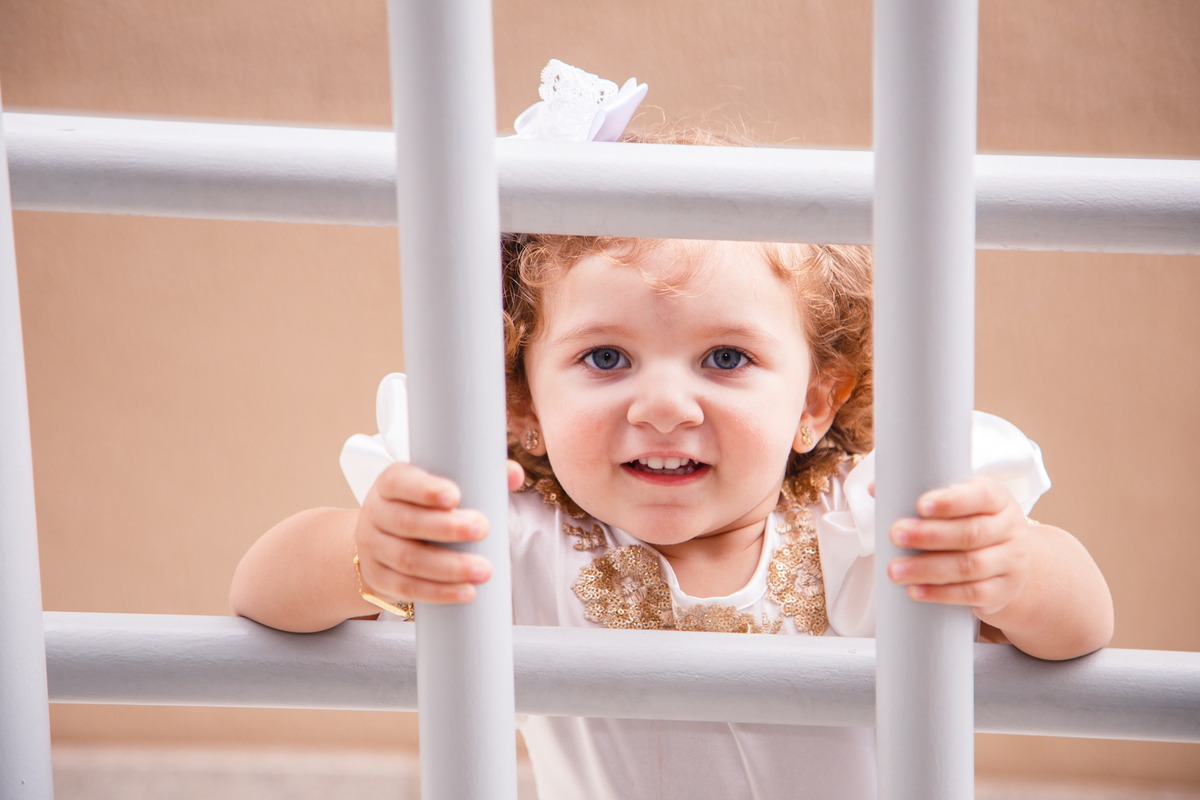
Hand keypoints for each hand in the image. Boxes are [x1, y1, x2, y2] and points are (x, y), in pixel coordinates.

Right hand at [355, 459, 524, 604]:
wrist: (379, 541)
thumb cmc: (422, 508)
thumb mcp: (438, 487)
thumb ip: (480, 475)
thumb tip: (515, 474)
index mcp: (389, 484)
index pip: (398, 482)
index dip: (423, 489)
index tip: (454, 495)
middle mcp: (376, 514)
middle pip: (407, 522)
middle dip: (447, 528)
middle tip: (483, 529)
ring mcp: (373, 549)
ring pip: (408, 559)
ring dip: (449, 567)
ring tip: (484, 570)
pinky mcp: (379, 579)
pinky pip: (407, 588)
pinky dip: (438, 592)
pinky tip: (466, 592)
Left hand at [885, 477, 1032, 617]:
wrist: (1007, 561)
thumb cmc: (968, 523)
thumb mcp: (956, 502)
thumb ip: (919, 491)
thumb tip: (876, 488)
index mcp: (997, 499)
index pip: (980, 496)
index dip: (951, 501)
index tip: (920, 505)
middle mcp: (1010, 529)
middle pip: (970, 533)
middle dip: (929, 535)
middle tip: (894, 535)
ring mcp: (1010, 562)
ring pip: (970, 566)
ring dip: (927, 569)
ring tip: (895, 570)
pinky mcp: (1003, 591)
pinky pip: (973, 595)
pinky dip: (941, 594)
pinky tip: (915, 591)